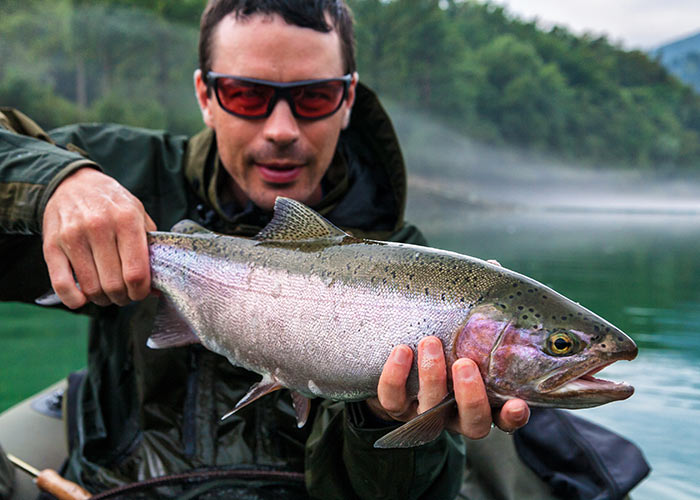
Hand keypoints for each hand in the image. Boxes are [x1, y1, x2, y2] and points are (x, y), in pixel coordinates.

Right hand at [42, 168, 156, 307]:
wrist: (73, 184)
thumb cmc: (111, 203)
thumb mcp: (138, 213)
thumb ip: (150, 246)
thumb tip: (158, 286)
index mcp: (126, 220)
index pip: (136, 272)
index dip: (140, 291)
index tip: (141, 293)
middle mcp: (99, 227)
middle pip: (114, 284)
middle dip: (123, 298)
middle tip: (125, 295)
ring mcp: (72, 237)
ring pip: (91, 288)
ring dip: (102, 299)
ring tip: (107, 294)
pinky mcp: (51, 245)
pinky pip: (61, 284)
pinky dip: (74, 299)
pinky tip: (83, 298)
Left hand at [366, 336, 529, 438]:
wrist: (401, 368)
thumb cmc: (446, 351)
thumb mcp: (467, 347)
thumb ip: (484, 340)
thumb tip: (498, 310)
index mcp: (481, 406)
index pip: (504, 420)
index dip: (513, 417)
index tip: (518, 404)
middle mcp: (455, 417)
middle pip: (471, 423)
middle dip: (470, 396)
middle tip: (464, 363)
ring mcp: (424, 416)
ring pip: (431, 410)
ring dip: (431, 376)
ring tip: (430, 342)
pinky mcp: (395, 408)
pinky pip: (393, 399)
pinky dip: (395, 376)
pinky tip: (402, 350)